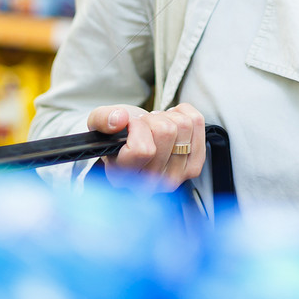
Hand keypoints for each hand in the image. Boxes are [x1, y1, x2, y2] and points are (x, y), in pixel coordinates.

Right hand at [86, 101, 205, 192]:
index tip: (130, 125)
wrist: (136, 142)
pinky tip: (172, 123)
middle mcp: (149, 185)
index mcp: (121, 177)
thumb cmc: (119, 134)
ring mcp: (174, 178)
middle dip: (153, 119)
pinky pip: (197, 123)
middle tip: (145, 126)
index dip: (137, 127)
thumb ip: (103, 118)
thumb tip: (120, 119)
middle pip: (166, 132)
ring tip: (157, 127)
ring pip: (183, 126)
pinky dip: (184, 113)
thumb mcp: (100, 122)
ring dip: (168, 117)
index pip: (142, 149)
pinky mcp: (193, 167)